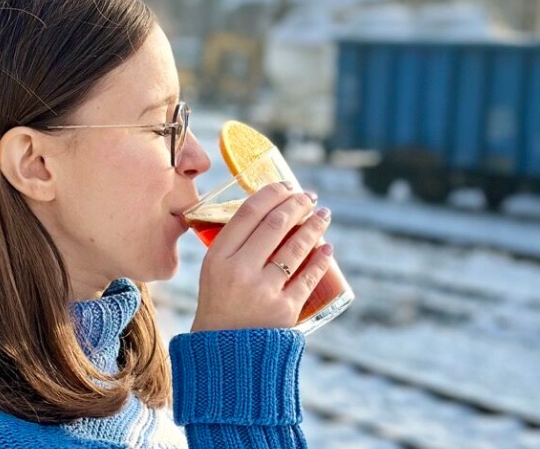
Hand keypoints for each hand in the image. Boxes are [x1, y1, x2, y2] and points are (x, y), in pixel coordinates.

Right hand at [191, 181, 332, 331]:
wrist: (223, 353)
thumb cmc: (220, 304)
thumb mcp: (212, 270)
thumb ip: (234, 244)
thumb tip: (268, 212)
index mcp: (217, 257)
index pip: (249, 213)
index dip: (271, 194)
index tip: (285, 185)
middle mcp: (240, 271)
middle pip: (275, 224)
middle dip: (297, 204)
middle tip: (309, 196)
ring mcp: (264, 291)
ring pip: (296, 247)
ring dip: (314, 226)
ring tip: (323, 215)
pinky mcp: (285, 310)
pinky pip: (308, 277)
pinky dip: (321, 258)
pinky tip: (327, 247)